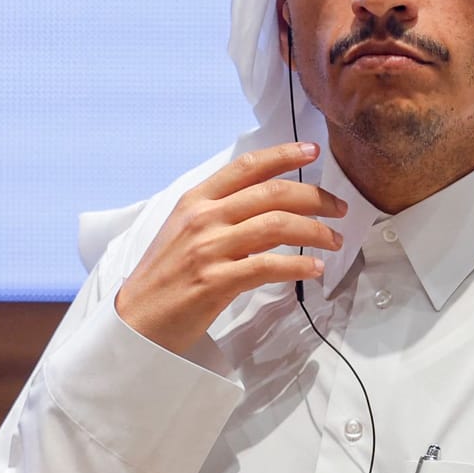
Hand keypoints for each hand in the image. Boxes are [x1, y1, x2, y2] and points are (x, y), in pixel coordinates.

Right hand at [114, 143, 346, 355]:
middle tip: (338, 207)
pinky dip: (299, 265)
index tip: (312, 151)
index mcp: (195, 201)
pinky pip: (269, 266)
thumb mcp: (183, 231)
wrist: (135, 321)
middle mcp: (203, 218)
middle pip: (272, 193)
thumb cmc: (163, 278)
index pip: (247, 166)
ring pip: (277, 226)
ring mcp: (209, 249)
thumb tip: (265, 204)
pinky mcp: (216, 281)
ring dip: (315, 231)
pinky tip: (315, 268)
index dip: (284, 155)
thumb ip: (218, 213)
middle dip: (314, 197)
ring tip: (334, 240)